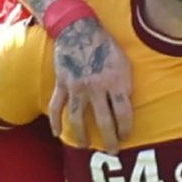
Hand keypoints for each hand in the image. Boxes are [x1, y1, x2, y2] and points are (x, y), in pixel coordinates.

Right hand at [47, 17, 132, 152]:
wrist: (79, 30)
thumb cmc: (106, 46)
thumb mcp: (124, 62)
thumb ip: (124, 85)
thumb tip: (126, 106)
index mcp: (116, 80)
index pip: (123, 113)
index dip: (125, 128)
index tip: (126, 136)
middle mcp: (97, 87)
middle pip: (104, 121)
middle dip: (110, 139)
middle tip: (112, 151)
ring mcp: (77, 87)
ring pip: (78, 120)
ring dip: (82, 136)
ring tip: (85, 146)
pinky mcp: (62, 84)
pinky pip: (57, 107)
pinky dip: (55, 122)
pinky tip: (57, 133)